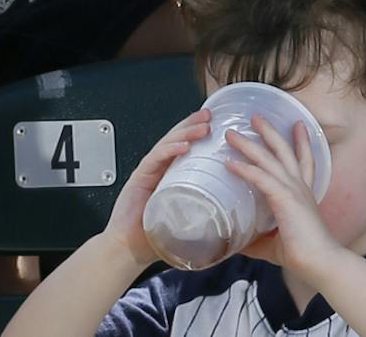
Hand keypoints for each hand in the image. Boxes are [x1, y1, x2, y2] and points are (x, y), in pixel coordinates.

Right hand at [99, 108, 209, 270]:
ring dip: (185, 133)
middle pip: (177, 139)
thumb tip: (238, 212)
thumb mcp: (187, 219)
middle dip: (194, 125)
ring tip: (203, 127)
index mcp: (171, 176)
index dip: (200, 133)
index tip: (219, 122)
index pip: (186, 147)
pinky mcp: (138, 180)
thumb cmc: (156, 237)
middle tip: (211, 115)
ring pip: (168, 145)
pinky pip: (154, 160)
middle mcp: (159, 170)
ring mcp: (148, 173)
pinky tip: (182, 147)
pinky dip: (168, 151)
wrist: (127, 251)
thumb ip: (205, 210)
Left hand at [225, 116, 341, 280]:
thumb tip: (236, 243)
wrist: (317, 260)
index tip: (297, 124)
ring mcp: (293, 189)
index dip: (301, 142)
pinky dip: (244, 169)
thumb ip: (257, 240)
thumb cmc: (300, 254)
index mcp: (302, 193)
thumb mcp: (273, 244)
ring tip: (232, 133)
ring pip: (269, 159)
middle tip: (255, 116)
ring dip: (249, 144)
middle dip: (269, 132)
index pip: (304, 161)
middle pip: (284, 151)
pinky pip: (260, 178)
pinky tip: (229, 163)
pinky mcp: (284, 197)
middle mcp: (299, 186)